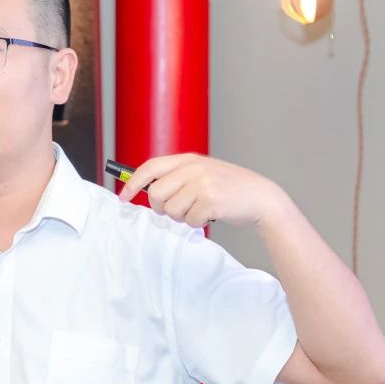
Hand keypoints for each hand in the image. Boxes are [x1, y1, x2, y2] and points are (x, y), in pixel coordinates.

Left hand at [117, 153, 287, 228]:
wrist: (260, 197)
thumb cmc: (228, 188)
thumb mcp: (202, 173)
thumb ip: (177, 177)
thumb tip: (147, 190)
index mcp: (188, 159)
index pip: (150, 167)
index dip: (133, 183)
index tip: (124, 197)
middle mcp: (193, 168)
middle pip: (156, 193)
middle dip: (161, 207)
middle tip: (176, 210)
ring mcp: (202, 183)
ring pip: (171, 210)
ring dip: (183, 217)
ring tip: (200, 209)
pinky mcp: (210, 201)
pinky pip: (189, 220)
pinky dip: (197, 223)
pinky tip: (211, 215)